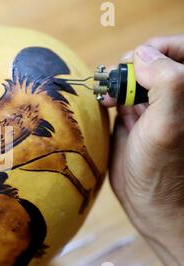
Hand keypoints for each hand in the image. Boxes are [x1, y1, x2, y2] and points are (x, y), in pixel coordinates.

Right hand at [102, 34, 183, 265]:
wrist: (149, 203)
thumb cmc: (163, 168)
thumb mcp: (168, 123)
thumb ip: (166, 82)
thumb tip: (142, 55)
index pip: (180, 51)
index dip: (160, 48)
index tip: (139, 60)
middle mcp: (172, 97)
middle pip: (154, 60)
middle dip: (134, 64)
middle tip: (118, 78)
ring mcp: (152, 107)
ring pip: (135, 76)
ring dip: (118, 78)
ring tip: (108, 93)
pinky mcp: (132, 118)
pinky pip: (120, 94)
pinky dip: (109, 92)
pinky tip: (104, 102)